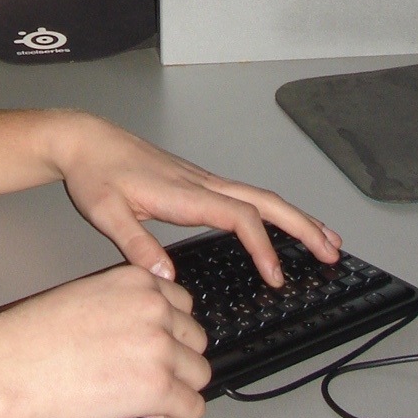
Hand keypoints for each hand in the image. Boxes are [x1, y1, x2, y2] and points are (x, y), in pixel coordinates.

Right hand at [0, 264, 208, 417]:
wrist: (16, 364)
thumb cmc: (39, 333)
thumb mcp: (90, 297)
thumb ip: (128, 306)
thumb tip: (151, 333)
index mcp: (138, 281)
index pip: (183, 304)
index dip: (170, 329)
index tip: (156, 344)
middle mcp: (155, 308)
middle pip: (196, 338)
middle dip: (177, 358)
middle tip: (147, 372)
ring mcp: (160, 346)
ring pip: (200, 373)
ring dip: (179, 386)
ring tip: (146, 393)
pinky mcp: (158, 386)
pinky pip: (193, 406)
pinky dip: (177, 414)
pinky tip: (153, 411)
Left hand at [48, 114, 341, 286]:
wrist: (85, 141)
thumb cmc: (94, 173)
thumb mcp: (104, 212)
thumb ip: (134, 245)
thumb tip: (165, 275)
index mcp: (182, 192)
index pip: (238, 216)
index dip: (262, 246)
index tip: (276, 277)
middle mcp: (199, 182)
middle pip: (263, 200)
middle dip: (301, 225)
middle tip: (332, 251)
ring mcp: (201, 181)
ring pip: (258, 196)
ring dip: (294, 217)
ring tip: (325, 240)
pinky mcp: (196, 183)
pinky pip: (245, 197)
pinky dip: (272, 212)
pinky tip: (278, 226)